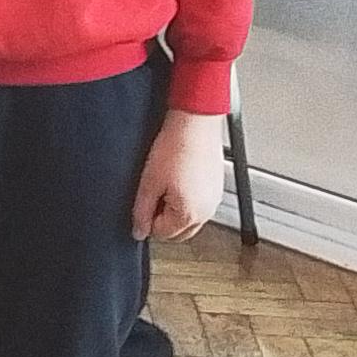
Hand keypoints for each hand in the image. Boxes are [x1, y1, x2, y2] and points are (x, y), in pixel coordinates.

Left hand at [133, 108, 227, 241]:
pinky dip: (188, 200)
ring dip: (175, 210)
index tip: (146, 199)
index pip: (161, 233)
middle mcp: (206, 213)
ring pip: (189, 220)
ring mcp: (214, 201)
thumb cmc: (175, 147)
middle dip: (163, 219)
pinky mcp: (217, 189)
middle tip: (155, 194)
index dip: (148, 217)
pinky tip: (180, 178)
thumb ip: (141, 211)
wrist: (195, 123)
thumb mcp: (149, 182)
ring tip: (168, 183)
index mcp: (189, 215)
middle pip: (178, 232)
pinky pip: (200, 205)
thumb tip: (139, 231)